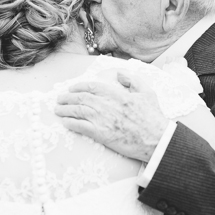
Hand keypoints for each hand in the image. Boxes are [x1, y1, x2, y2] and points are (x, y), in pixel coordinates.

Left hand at [55, 71, 169, 161]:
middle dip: (68, 97)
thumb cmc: (153, 117)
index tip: (72, 88)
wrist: (156, 140)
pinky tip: (65, 122)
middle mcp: (108, 105)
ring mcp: (103, 120)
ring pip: (78, 111)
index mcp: (118, 94)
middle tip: (60, 99)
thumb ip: (133, 80)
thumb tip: (119, 74)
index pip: (93, 86)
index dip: (79, 86)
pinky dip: (70, 123)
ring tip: (58, 110)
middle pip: (81, 98)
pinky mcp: (101, 134)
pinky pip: (81, 127)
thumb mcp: (148, 92)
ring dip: (65, 109)